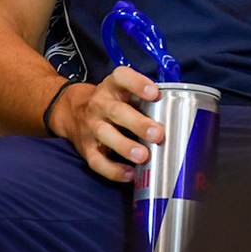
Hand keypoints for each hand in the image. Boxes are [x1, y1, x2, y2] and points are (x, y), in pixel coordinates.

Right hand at [54, 68, 163, 182]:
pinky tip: (130, 174)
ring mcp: (91, 126)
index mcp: (112, 86)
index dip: (138, 84)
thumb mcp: (124, 91)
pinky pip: (97, 161)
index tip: (155, 93)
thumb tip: (176, 115)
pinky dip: (113, 170)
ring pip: (105, 135)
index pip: (122, 77)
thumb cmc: (111, 102)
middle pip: (117, 111)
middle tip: (157, 133)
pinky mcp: (86, 148)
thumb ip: (144, 99)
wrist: (74, 112)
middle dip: (138, 123)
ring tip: (143, 156)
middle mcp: (99, 104)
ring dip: (125, 147)